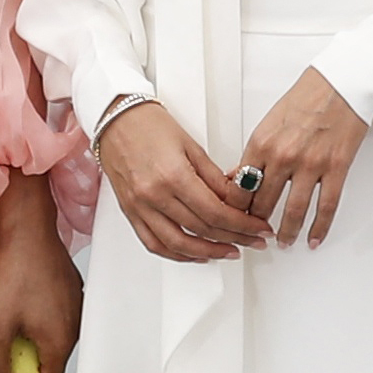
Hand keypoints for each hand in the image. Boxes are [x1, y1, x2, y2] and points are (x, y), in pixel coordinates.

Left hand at [0, 190, 79, 372]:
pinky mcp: (68, 288)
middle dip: (24, 359)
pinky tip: (18, 299)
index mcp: (60, 342)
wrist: (27, 226)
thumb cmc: (16, 271)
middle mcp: (74, 326)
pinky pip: (53, 313)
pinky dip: (36, 313)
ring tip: (7, 317)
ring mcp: (73, 305)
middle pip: (48, 360)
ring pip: (50, 336)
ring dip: (29, 335)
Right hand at [88, 100, 267, 264]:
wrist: (114, 118)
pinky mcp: (130, 212)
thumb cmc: (148, 124)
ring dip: (208, 253)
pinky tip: (194, 254)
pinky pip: (154, 244)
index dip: (243, 224)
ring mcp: (139, 207)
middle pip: (202, 230)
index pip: (216, 212)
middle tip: (252, 240)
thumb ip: (215, 179)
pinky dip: (177, 254)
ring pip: (179, 245)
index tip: (258, 228)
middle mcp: (154, 195)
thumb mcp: (192, 146)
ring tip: (229, 251)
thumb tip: (237, 201)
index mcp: (173, 176)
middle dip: (234, 238)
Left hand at [232, 68, 366, 249]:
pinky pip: (326, 206)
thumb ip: (254, 154)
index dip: (234, 210)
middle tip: (255, 235)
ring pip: (293, 211)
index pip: (239, 188)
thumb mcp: (269, 123)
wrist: (341, 83)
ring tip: (283, 242)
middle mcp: (283, 156)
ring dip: (286, 232)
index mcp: (261, 143)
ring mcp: (310, 164)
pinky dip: (319, 227)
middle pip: (262, 203)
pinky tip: (313, 239)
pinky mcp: (336, 167)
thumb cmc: (306, 98)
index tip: (233, 219)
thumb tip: (239, 177)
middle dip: (256, 224)